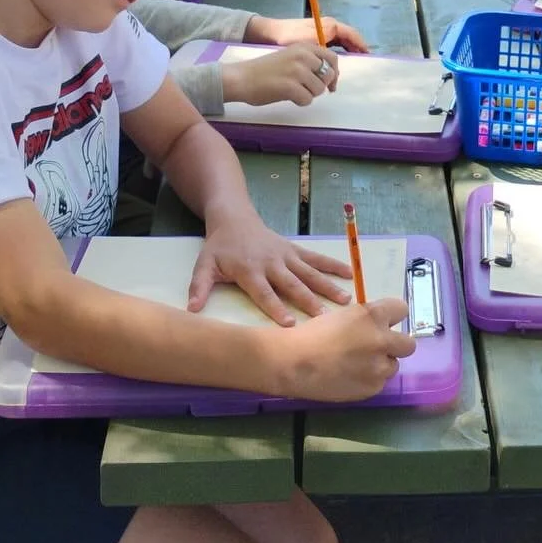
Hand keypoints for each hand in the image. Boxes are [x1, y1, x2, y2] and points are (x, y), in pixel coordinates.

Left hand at [189, 216, 352, 325]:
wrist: (234, 217)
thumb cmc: (219, 247)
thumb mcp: (204, 265)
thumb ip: (199, 287)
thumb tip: (192, 310)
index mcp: (249, 270)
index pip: (264, 293)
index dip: (276, 308)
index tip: (290, 324)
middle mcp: (271, 263)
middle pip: (292, 284)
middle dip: (308, 300)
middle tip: (324, 316)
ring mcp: (286, 255)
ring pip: (309, 272)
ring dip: (327, 285)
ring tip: (345, 299)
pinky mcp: (294, 249)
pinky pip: (316, 258)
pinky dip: (333, 265)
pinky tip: (350, 274)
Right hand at [224, 43, 339, 107]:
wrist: (241, 78)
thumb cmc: (264, 70)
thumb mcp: (290, 56)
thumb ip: (309, 62)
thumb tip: (331, 77)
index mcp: (304, 47)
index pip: (332, 58)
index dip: (334, 73)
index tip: (330, 84)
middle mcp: (303, 56)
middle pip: (328, 75)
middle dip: (320, 86)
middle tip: (306, 89)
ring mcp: (297, 71)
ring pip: (319, 90)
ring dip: (308, 94)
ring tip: (293, 91)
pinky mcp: (291, 87)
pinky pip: (307, 99)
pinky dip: (300, 102)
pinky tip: (287, 97)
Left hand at [248, 13, 368, 53]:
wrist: (271, 33)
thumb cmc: (290, 37)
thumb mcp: (309, 44)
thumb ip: (325, 52)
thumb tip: (337, 64)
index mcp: (330, 25)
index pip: (353, 35)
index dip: (362, 45)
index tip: (368, 56)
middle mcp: (329, 26)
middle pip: (349, 39)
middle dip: (354, 52)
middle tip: (359, 65)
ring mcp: (323, 31)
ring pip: (341, 43)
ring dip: (345, 55)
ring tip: (347, 68)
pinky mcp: (317, 37)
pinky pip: (333, 46)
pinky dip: (336, 54)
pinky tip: (334, 65)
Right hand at [278, 298, 413, 402]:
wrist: (293, 363)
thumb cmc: (311, 334)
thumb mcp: (343, 315)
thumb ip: (367, 320)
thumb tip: (380, 327)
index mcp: (373, 316)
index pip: (402, 310)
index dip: (393, 316)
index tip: (386, 322)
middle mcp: (382, 340)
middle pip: (408, 344)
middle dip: (395, 344)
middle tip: (378, 347)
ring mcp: (379, 367)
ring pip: (393, 365)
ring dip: (381, 363)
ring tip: (358, 364)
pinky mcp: (372, 388)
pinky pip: (379, 382)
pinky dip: (369, 379)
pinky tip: (350, 376)